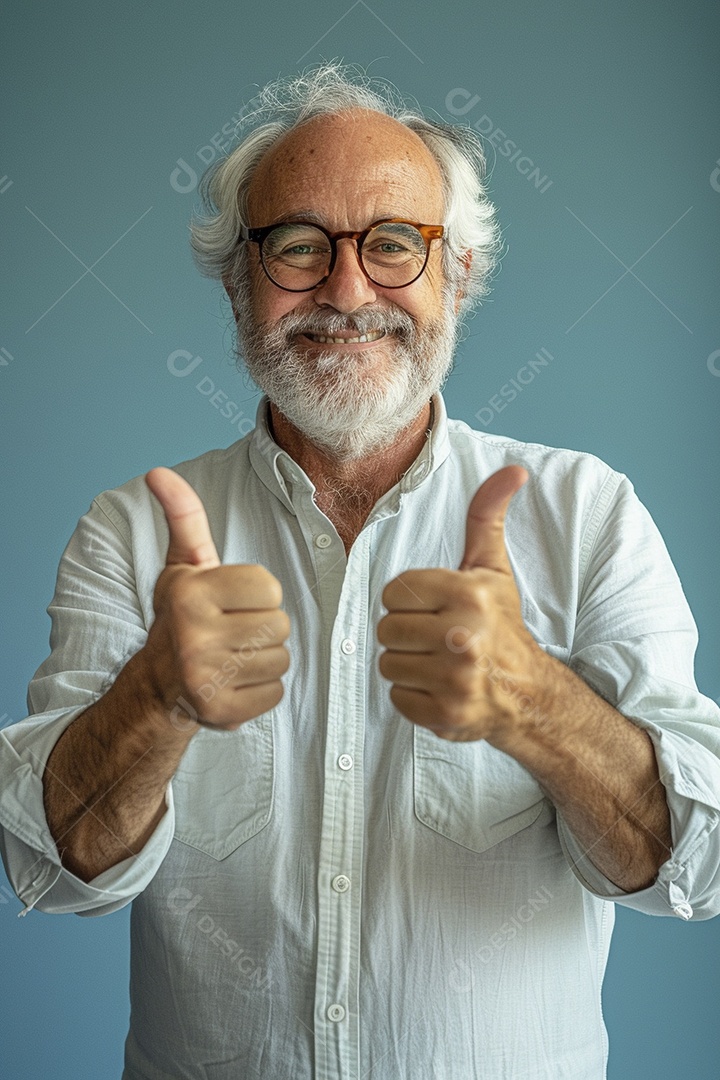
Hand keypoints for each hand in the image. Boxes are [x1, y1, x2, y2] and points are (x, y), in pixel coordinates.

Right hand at [142, 467, 289, 730]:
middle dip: (264, 626)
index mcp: (190, 593)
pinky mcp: (219, 712)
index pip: (269, 586)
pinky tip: (234, 682)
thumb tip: (157, 471)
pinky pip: (275, 692)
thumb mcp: (183, 564)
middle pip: (280, 623)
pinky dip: (262, 689)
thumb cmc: (183, 614)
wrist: (159, 682)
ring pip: (281, 658)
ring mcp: (205, 677)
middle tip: (233, 632)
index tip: (230, 602)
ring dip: (264, 658)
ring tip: (233, 655)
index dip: (257, 593)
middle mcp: (193, 635)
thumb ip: (183, 516)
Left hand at [377, 466, 540, 743]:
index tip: (435, 608)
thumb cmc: (499, 623)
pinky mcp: (446, 713)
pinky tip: (438, 687)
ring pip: (387, 663)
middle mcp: (463, 636)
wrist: (525, 692)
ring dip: (406, 664)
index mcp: (468, 594)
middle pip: (386, 628)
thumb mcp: (491, 568)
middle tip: (435, 638)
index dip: (409, 600)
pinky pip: (397, 697)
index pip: (394, 591)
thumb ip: (487, 517)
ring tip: (436, 662)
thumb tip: (514, 469)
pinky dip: (412, 696)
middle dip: (405, 633)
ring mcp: (455, 679)